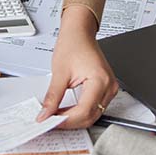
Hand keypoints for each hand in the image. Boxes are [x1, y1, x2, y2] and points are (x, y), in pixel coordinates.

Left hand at [38, 6, 119, 128]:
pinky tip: (67, 111)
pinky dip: (80, 112)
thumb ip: (52, 96)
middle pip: (90, 116)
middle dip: (70, 122)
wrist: (79, 32)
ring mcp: (109, 89)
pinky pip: (94, 107)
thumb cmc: (73, 43)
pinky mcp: (105, 89)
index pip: (84, 111)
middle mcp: (109, 87)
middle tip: (50, 121)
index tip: (50, 121)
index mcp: (100, 80)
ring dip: (74, 119)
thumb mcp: (59, 72)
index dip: (66, 120)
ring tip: (56, 117)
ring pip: (93, 115)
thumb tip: (46, 113)